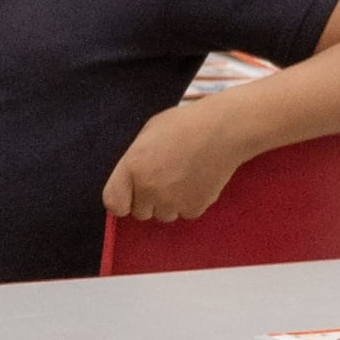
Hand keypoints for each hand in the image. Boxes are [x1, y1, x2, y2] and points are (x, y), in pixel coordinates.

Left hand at [101, 100, 251, 225]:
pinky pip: (186, 213)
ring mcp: (173, 201)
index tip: (131, 193)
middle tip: (165, 178)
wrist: (225, 129)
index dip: (122, 199)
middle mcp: (149, 189)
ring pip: (164, 215)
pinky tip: (197, 182)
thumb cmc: (185, 124)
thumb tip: (129, 180)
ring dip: (169, 203)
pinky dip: (190, 202)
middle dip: (149, 200)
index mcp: (133, 168)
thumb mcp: (147, 134)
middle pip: (140, 212)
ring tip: (183, 179)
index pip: (114, 203)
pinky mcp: (195, 207)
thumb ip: (133, 161)